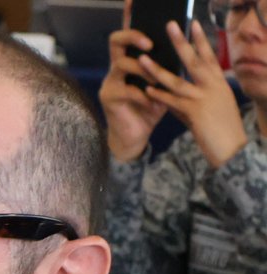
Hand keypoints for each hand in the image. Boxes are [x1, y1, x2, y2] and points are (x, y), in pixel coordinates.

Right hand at [99, 11, 167, 161]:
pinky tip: (149, 99)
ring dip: (140, 68)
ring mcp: (111, 81)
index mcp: (132, 59)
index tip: (134, 0)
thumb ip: (169, 64)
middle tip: (149, 43)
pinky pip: (125, 89)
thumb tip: (187, 41)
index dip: (130, 16)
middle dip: (133, 36)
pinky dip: (141, 94)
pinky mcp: (110, 97)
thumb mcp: (163, 82)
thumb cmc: (151, 107)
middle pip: (116, 40)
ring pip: (120, 63)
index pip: (130, 32)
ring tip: (154, 76)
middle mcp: (117, 66)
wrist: (136, 135)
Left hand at [139, 20, 247, 167]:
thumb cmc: (221, 129)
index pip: (209, 57)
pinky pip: (172, 102)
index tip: (193, 24)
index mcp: (219, 83)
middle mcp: (213, 87)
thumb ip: (192, 98)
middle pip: (194, 60)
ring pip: (177, 80)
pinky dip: (159, 95)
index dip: (201, 40)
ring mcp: (204, 99)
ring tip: (142, 59)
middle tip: (170, 26)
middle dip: (181, 42)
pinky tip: (146, 89)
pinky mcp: (195, 113)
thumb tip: (171, 93)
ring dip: (157, 70)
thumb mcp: (211, 108)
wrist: (231, 149)